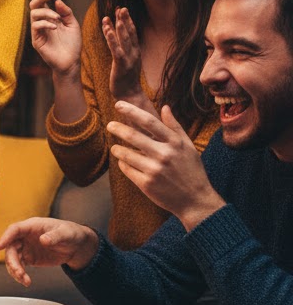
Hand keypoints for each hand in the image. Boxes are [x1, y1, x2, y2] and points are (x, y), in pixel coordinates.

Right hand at [0, 217, 98, 286]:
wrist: (76, 246)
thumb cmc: (71, 234)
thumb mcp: (66, 233)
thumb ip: (55, 236)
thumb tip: (43, 240)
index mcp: (32, 226)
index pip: (15, 229)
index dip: (5, 237)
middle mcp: (26, 236)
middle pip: (11, 247)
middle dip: (12, 261)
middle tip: (19, 273)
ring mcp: (26, 247)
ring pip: (13, 258)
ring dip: (15, 270)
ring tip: (25, 280)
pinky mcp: (29, 258)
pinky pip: (19, 266)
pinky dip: (20, 274)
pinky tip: (26, 281)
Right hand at [29, 0, 80, 77]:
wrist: (71, 62)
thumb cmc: (72, 44)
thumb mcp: (72, 24)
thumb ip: (66, 12)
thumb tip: (56, 1)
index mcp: (49, 18)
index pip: (41, 4)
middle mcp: (42, 23)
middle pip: (34, 6)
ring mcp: (38, 32)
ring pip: (34, 14)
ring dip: (46, 12)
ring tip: (58, 18)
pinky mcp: (36, 40)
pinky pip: (36, 27)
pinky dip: (45, 23)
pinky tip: (55, 26)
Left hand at [102, 8, 148, 105]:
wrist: (129, 95)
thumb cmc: (126, 79)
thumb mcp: (127, 62)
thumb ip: (124, 51)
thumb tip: (119, 41)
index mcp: (135, 51)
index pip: (132, 33)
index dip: (128, 21)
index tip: (123, 10)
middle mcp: (134, 53)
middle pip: (130, 33)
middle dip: (125, 20)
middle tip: (121, 7)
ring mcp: (129, 59)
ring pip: (124, 40)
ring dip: (118, 27)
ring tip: (113, 16)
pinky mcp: (121, 65)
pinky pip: (116, 50)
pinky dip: (112, 39)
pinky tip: (107, 30)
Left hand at [106, 101, 224, 229]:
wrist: (195, 200)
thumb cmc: (191, 170)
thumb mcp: (187, 146)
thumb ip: (174, 126)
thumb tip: (164, 106)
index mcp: (174, 143)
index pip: (149, 122)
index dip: (131, 111)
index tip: (118, 104)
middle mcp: (164, 155)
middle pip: (133, 136)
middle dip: (117, 128)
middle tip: (110, 125)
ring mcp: (154, 170)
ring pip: (125, 154)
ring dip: (117, 149)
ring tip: (116, 147)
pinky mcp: (146, 184)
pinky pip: (126, 169)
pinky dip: (122, 163)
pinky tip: (124, 162)